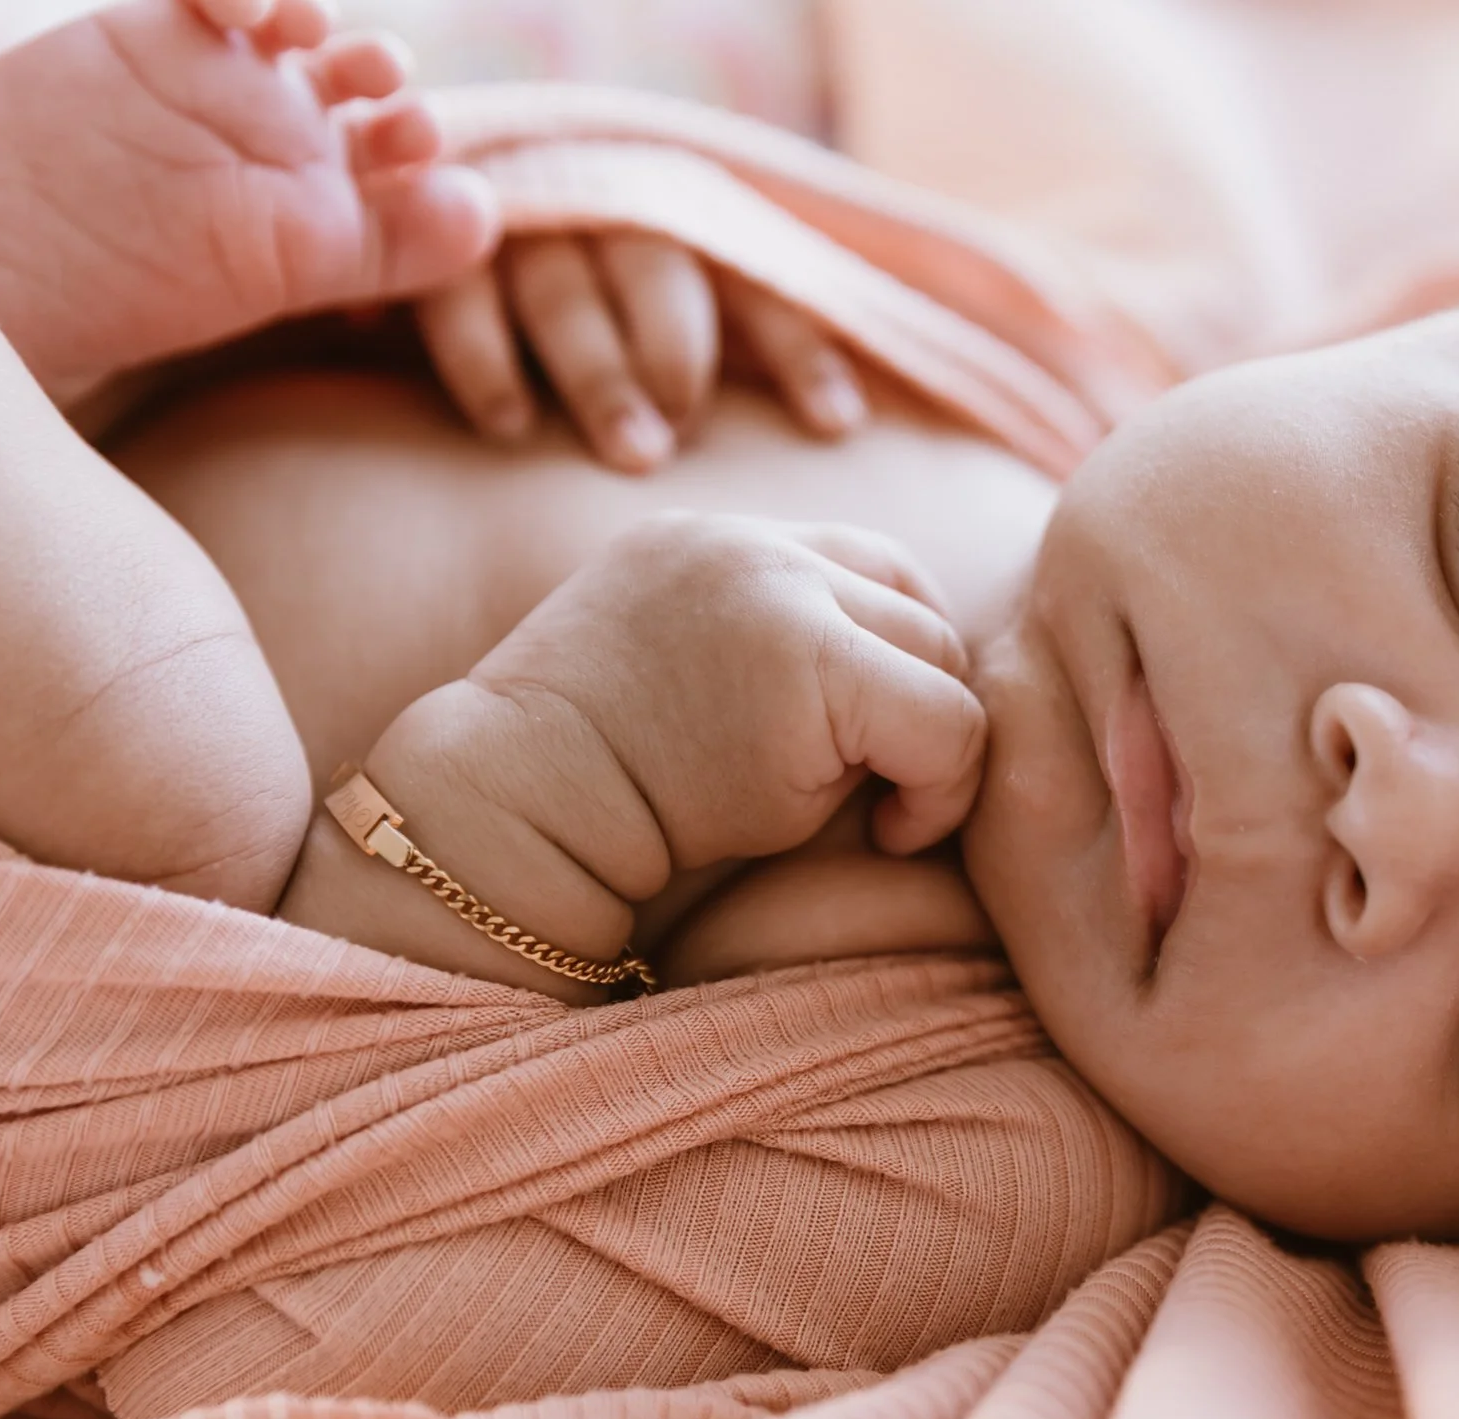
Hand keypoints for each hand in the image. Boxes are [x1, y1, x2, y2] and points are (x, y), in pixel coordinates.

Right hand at [415, 232, 870, 472]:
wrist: (437, 250)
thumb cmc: (602, 328)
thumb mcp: (682, 323)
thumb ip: (747, 358)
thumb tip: (847, 434)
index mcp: (687, 232)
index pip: (759, 286)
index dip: (802, 352)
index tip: (840, 426)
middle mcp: (610, 215)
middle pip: (657, 276)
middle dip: (680, 358)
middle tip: (694, 435)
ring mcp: (525, 230)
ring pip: (564, 294)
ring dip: (602, 376)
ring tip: (637, 455)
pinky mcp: (440, 255)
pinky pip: (461, 300)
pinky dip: (486, 361)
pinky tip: (511, 427)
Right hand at [418, 515, 978, 877]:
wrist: (509, 816)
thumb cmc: (596, 792)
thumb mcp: (686, 681)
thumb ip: (778, 652)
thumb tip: (912, 689)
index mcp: (717, 542)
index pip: (871, 571)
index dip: (897, 664)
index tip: (863, 751)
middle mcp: (752, 545)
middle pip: (916, 610)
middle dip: (916, 708)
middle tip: (876, 794)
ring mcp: (779, 590)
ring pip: (941, 660)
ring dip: (929, 747)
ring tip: (872, 814)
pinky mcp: (809, 659)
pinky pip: (948, 721)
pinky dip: (943, 788)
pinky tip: (890, 835)